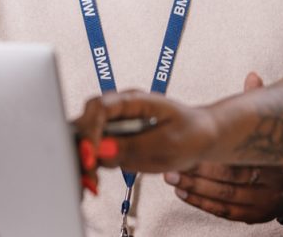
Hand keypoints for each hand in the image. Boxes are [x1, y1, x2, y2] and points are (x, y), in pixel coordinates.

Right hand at [72, 89, 218, 173]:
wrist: (200, 138)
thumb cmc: (190, 133)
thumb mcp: (168, 142)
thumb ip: (136, 146)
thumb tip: (104, 151)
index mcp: (133, 100)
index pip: (100, 107)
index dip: (91, 129)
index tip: (93, 152)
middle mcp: (119, 112)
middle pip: (85, 121)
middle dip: (82, 146)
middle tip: (88, 169)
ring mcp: (115, 128)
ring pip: (86, 139)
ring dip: (84, 160)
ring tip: (92, 181)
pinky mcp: (115, 145)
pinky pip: (95, 155)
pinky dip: (90, 168)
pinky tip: (94, 181)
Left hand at [164, 73, 282, 223]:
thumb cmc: (277, 152)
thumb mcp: (272, 130)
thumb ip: (259, 106)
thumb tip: (252, 76)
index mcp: (278, 163)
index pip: (242, 162)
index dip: (213, 157)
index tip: (190, 149)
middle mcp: (274, 186)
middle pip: (230, 182)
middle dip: (197, 174)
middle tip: (171, 167)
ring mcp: (265, 205)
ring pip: (224, 198)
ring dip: (194, 188)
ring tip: (172, 177)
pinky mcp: (254, 217)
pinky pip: (224, 211)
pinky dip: (202, 202)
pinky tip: (183, 192)